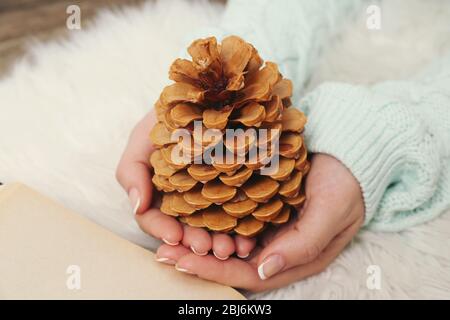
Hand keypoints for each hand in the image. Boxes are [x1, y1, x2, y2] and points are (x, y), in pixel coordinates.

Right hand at [116, 111, 255, 257]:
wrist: (205, 97)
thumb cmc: (167, 118)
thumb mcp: (142, 138)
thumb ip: (131, 170)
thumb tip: (137, 207)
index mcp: (158, 193)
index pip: (154, 219)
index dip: (161, 230)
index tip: (174, 235)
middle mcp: (183, 201)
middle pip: (186, 230)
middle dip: (196, 242)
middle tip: (209, 248)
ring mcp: (210, 199)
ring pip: (212, 230)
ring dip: (219, 244)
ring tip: (232, 249)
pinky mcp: (235, 193)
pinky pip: (239, 217)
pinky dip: (242, 232)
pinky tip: (249, 240)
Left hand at [155, 154, 364, 291]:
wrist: (351, 152)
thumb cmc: (346, 182)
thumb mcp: (331, 212)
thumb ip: (303, 244)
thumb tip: (264, 269)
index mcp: (294, 256)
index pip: (249, 274)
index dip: (214, 272)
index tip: (182, 261)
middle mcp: (277, 246)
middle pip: (231, 262)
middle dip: (197, 260)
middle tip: (163, 251)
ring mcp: (268, 226)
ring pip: (228, 242)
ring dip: (198, 241)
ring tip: (167, 235)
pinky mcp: (262, 206)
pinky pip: (231, 218)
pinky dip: (209, 219)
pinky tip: (187, 212)